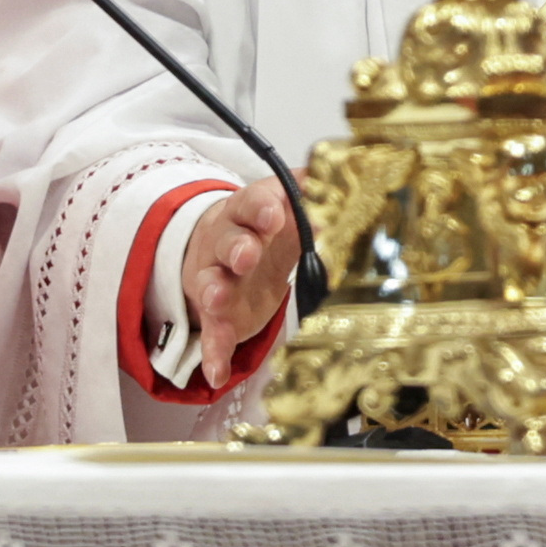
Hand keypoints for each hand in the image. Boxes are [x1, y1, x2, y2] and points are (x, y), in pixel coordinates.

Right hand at [180, 179, 304, 361]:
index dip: (261, 208)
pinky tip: (216, 372)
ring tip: (218, 302)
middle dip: (237, 247)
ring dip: (215, 292)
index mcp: (248, 212)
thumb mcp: (285, 209)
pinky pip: (211, 334)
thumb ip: (307, 196)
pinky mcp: (216, 316)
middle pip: (227, 241)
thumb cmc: (263, 229)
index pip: (252, 202)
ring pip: (211, 283)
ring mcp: (217, 279)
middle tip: (247, 255)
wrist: (226, 253)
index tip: (274, 213)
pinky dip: (213, 353)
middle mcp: (226, 242)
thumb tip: (334, 174)